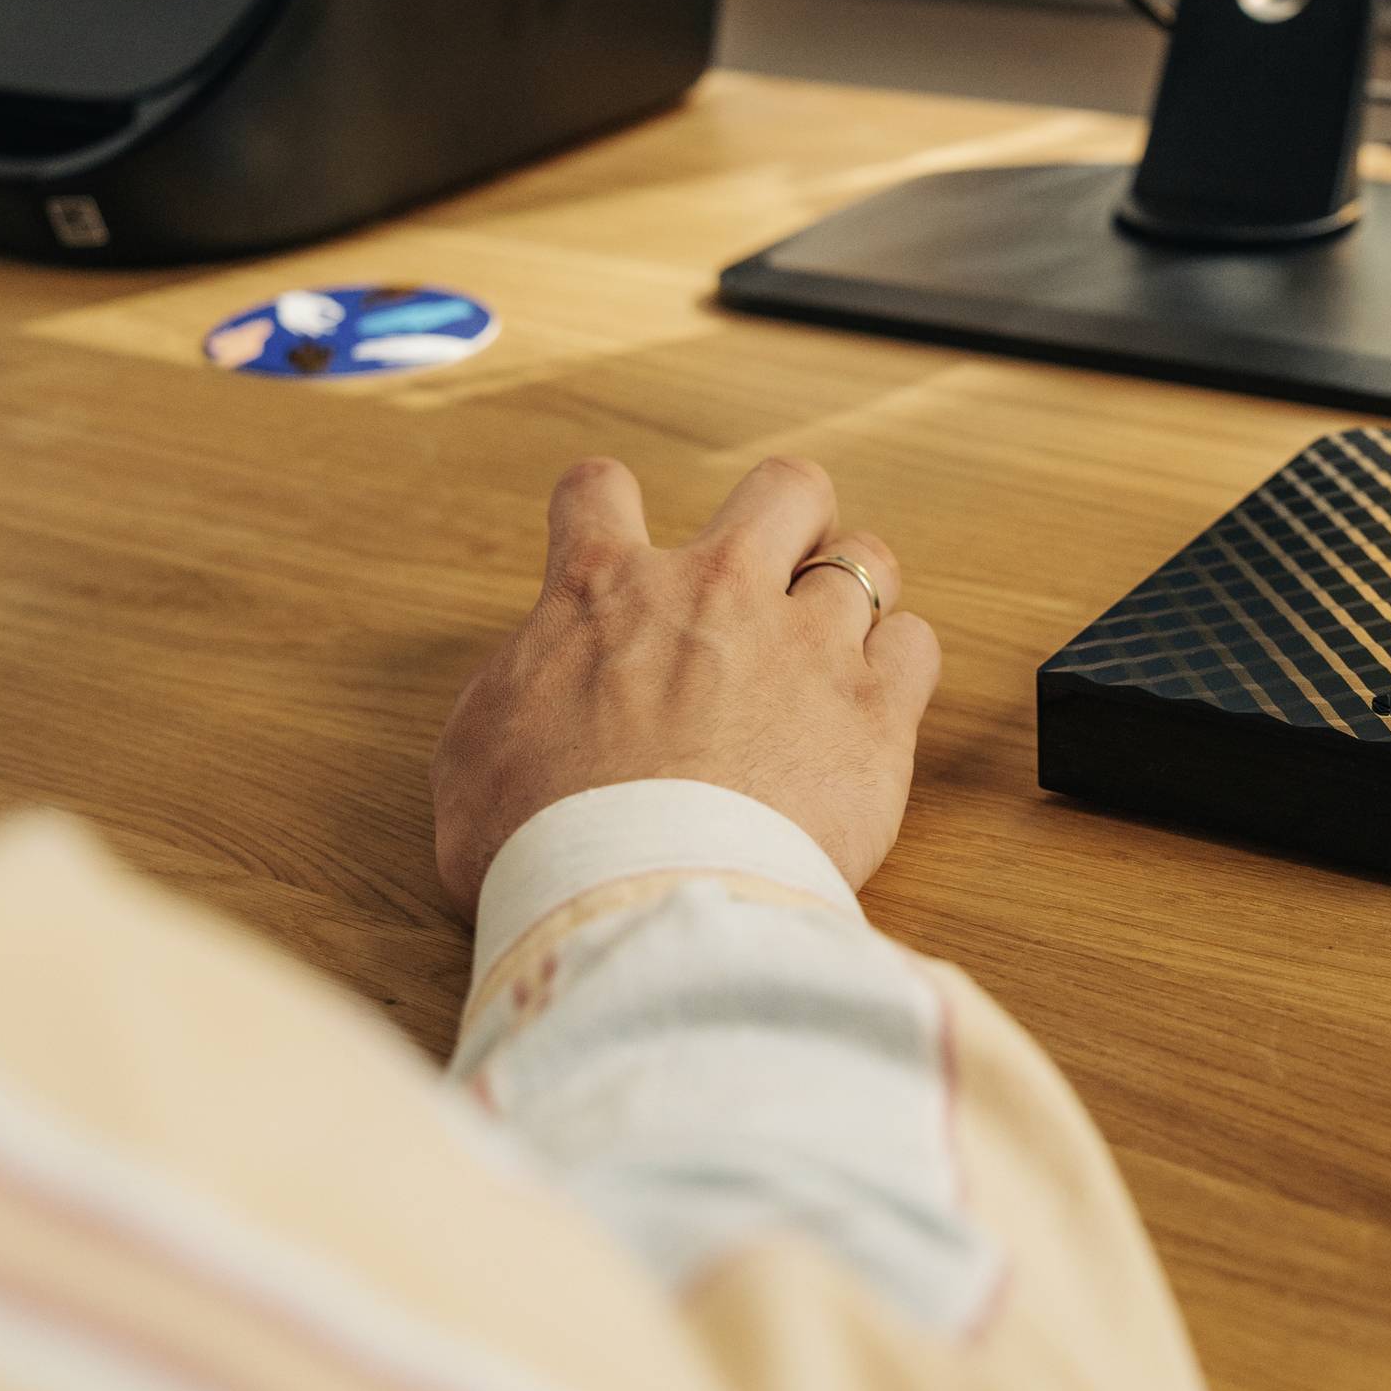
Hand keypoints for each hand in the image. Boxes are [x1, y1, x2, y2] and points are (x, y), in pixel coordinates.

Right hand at [431, 457, 942, 922]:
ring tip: (835, 652)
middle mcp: (715, 592)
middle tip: (775, 576)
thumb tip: (531, 691)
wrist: (644, 900)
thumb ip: (511, 698)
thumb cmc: (543, 843)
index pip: (598, 493)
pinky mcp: (876, 712)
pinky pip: (916, 647)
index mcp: (603, 594)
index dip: (604, 505)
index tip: (612, 533)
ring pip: (869, 560)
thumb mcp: (474, 758)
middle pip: (784, 490)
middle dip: (787, 518)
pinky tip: (874, 712)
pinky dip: (900, 669)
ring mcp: (807, 643)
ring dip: (855, 595)